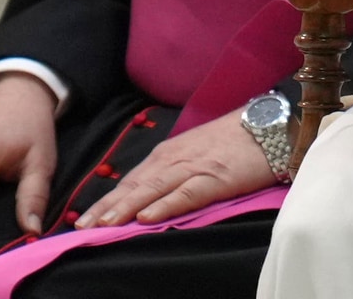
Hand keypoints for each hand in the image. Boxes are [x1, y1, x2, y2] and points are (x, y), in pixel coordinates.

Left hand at [76, 109, 272, 228]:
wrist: (272, 124)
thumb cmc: (236, 139)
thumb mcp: (198, 151)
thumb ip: (174, 169)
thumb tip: (149, 195)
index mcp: (170, 153)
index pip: (132, 180)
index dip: (107, 200)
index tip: (83, 219)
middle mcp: (175, 159)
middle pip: (135, 186)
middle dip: (107, 207)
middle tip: (80, 228)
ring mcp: (195, 167)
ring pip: (153, 190)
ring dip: (126, 208)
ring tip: (104, 225)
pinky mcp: (216, 177)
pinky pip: (186, 194)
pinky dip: (164, 205)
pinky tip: (147, 217)